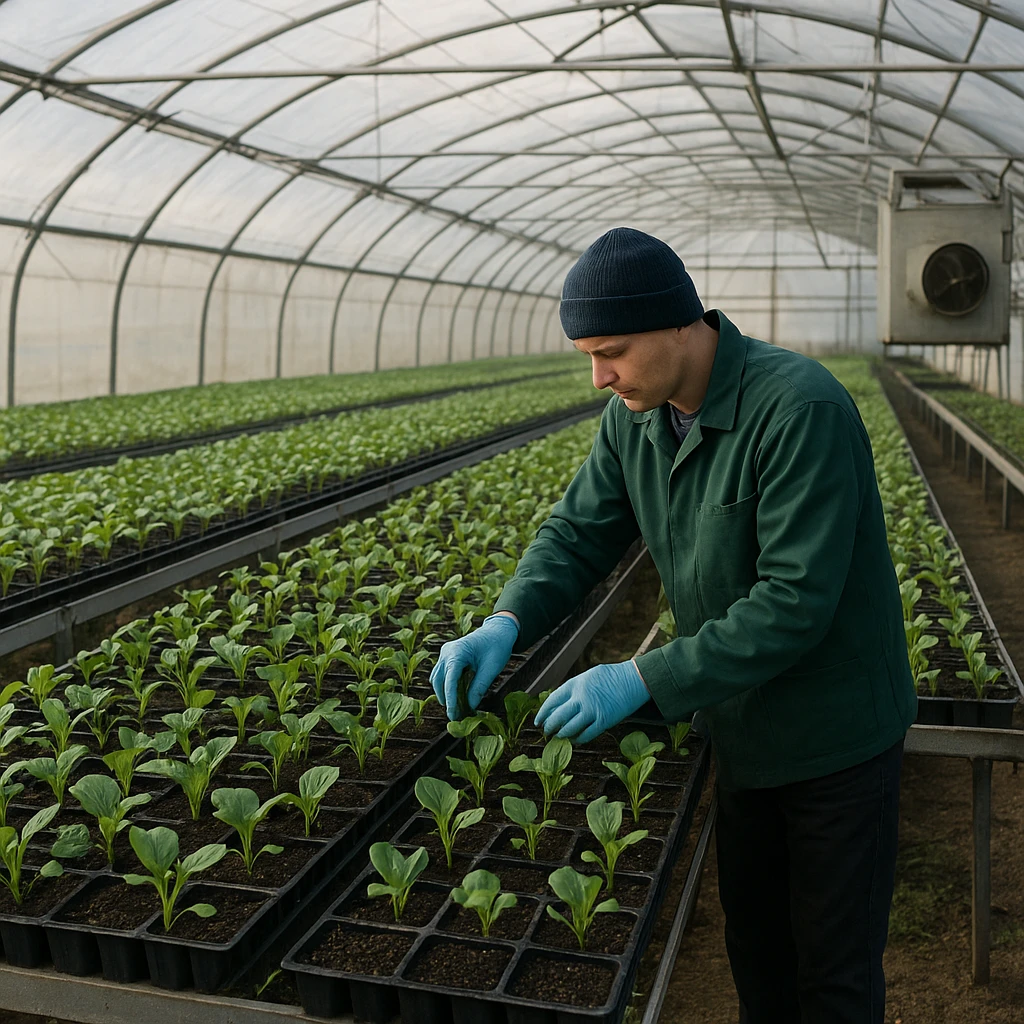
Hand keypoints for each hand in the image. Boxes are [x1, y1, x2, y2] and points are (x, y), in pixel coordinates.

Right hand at [430, 613, 519, 719]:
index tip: (454, 715)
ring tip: (457, 709)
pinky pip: (441, 674)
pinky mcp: (447, 657)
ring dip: (445, 693)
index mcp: (457, 652)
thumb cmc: (497, 646)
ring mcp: (445, 653)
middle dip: (446, 699)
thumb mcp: (491, 668)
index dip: (451, 700)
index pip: (449, 680)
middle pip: (439, 681)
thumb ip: (479, 687)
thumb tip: (470, 706)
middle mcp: (447, 652)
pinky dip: (447, 686)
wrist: (498, 631)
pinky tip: (457, 696)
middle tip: (456, 716)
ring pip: (437, 679)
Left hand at [535, 661, 649, 743]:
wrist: (633, 680)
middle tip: (546, 732)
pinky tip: (574, 740)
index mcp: (575, 684)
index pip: (552, 701)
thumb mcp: (587, 676)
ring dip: (562, 735)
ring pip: (569, 728)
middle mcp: (581, 698)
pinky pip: (586, 735)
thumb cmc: (610, 677)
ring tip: (559, 737)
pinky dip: (578, 740)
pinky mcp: (604, 721)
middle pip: (558, 717)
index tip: (538, 721)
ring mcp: (592, 710)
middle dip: (549, 727)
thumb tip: (560, 704)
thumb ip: (574, 689)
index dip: (543, 713)